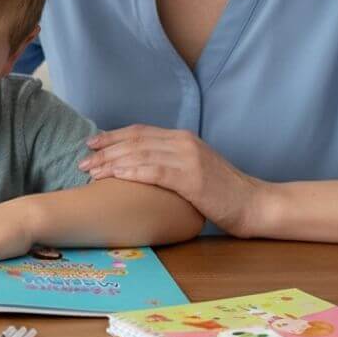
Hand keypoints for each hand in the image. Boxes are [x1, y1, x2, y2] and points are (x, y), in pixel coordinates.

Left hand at [80, 126, 268, 237]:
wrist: (254, 204)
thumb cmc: (223, 193)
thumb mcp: (195, 169)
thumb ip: (171, 162)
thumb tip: (140, 167)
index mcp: (182, 138)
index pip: (139, 132)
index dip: (112, 136)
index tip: (91, 144)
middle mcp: (182, 142)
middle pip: (134, 141)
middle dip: (105, 150)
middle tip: (83, 161)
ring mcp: (187, 158)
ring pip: (139, 154)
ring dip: (111, 163)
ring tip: (91, 173)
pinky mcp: (191, 177)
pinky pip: (153, 171)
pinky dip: (130, 172)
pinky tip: (113, 177)